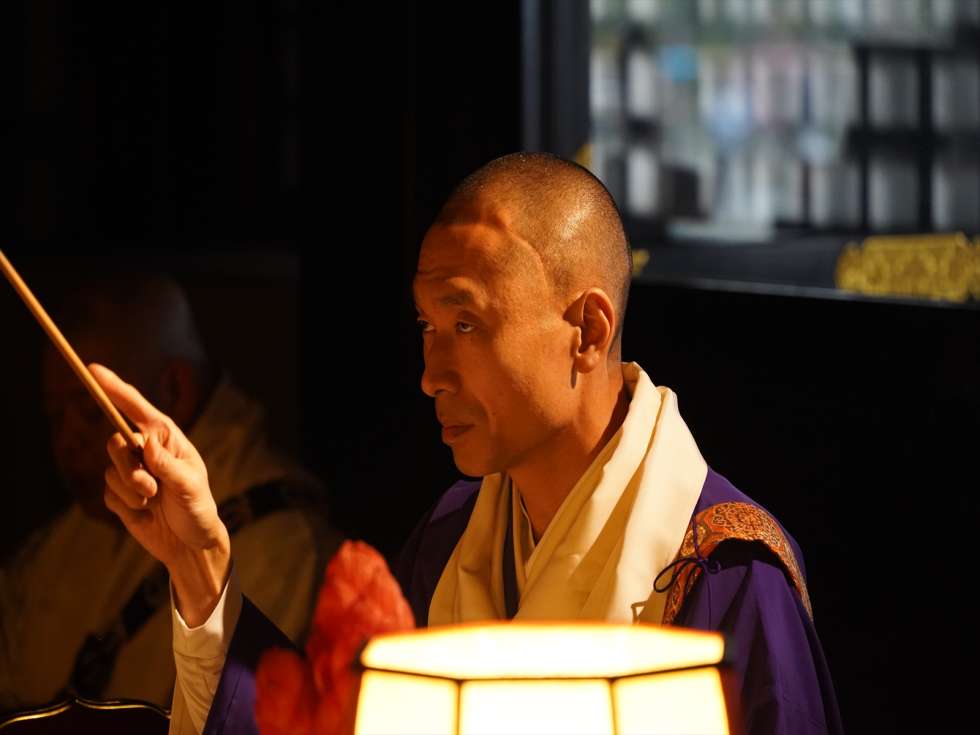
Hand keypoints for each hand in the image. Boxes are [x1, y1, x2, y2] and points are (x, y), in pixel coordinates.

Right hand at [91, 363, 230, 625]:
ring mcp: (130, 471)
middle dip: (129, 468)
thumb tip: (146, 442)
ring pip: (110, 471)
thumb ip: (167, 465)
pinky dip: (126, 506)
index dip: (115, 388)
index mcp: (166, 438)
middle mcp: (145, 450)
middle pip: (115, 442)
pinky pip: (108, 494)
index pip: (136, 408)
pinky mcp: (119, 494)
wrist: (189, 543)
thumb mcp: (190, 485)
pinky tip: (145, 512)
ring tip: (153, 501)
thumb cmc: (197, 508)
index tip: (93, 370)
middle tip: (150, 487)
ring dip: (131, 490)